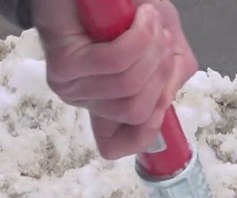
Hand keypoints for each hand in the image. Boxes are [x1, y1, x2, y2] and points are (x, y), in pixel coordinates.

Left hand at [32, 0, 198, 159]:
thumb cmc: (126, 7)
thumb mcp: (166, 46)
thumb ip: (172, 76)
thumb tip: (166, 100)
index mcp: (108, 103)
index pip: (115, 145)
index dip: (146, 132)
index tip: (161, 99)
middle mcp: (86, 100)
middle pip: (137, 112)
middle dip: (161, 72)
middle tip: (161, 38)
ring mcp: (71, 85)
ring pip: (128, 86)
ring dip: (152, 47)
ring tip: (151, 20)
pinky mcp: (64, 64)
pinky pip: (114, 62)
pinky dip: (138, 35)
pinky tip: (142, 15)